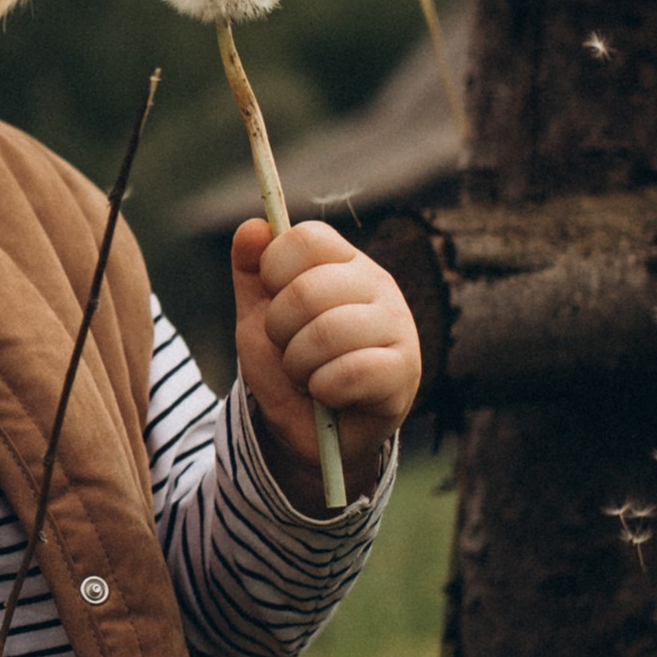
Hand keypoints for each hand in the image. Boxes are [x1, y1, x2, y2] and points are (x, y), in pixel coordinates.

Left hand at [232, 217, 421, 504]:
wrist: (311, 431)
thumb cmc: (291, 365)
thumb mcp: (259, 317)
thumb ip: (252, 271)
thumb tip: (253, 226)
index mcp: (344, 262)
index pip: (306, 238)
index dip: (273, 271)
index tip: (272, 302)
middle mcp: (378, 285)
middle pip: (307, 290)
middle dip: (279, 331)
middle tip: (289, 350)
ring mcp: (397, 326)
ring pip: (327, 333)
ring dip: (299, 365)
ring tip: (307, 375)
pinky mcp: (405, 370)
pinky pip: (350, 372)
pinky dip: (323, 389)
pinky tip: (329, 394)